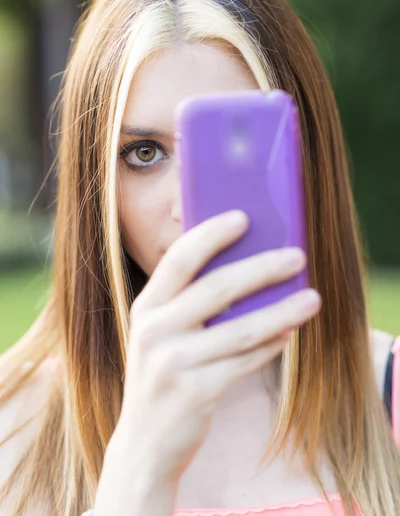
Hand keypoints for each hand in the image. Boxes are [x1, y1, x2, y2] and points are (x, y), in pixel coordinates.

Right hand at [95, 210, 320, 512]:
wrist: (145, 442)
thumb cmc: (162, 376)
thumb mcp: (161, 334)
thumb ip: (187, 303)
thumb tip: (246, 268)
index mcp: (146, 308)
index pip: (179, 259)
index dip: (211, 234)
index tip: (243, 218)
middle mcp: (155, 331)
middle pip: (217, 288)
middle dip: (262, 268)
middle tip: (297, 256)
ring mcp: (173, 363)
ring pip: (242, 328)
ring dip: (283, 311)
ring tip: (312, 298)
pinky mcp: (196, 392)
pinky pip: (246, 361)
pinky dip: (272, 346)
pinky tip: (289, 334)